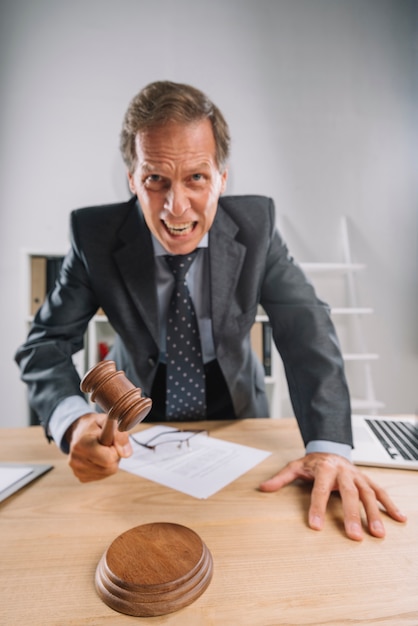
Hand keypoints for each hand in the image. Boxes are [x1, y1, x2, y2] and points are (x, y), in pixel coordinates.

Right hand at [66, 413, 132, 481]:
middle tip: (108, 445)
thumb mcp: (107, 421)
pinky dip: (104, 468)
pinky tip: (98, 458)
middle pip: (110, 468)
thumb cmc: (95, 426)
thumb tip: (126, 454)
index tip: (111, 441)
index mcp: (81, 444)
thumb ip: (119, 434)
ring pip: (107, 473)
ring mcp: (77, 470)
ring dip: (110, 462)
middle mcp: (76, 460)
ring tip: (103, 450)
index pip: (108, 459)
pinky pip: (102, 476)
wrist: (79, 432)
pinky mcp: (80, 477)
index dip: (115, 450)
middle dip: (114, 456)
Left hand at [259, 452, 406, 540]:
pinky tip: (400, 518)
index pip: (319, 489)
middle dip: (352, 515)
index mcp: (324, 468)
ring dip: (374, 513)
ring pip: (368, 493)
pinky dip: (390, 504)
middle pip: (349, 493)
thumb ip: (280, 478)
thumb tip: (262, 488)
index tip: (315, 526)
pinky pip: (380, 491)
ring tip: (378, 533)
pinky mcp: (366, 479)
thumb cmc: (312, 462)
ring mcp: (357, 475)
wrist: (330, 447)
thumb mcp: (295, 467)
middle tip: (354, 537)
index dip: (317, 507)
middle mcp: (343, 471)